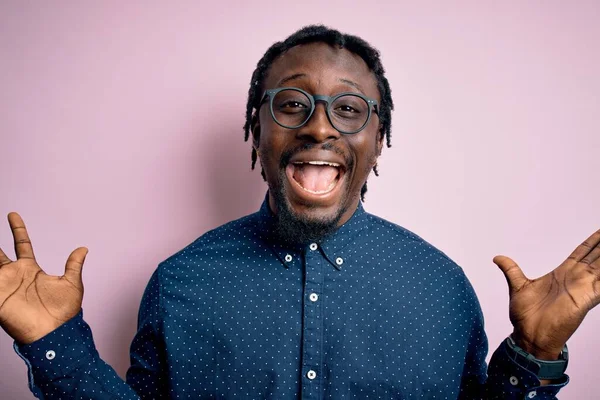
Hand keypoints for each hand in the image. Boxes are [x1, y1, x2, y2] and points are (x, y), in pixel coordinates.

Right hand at [0, 212, 87, 343]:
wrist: (54, 333)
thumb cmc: (64, 312)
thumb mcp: (72, 284)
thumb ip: (73, 265)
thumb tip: (83, 248)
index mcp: (31, 270)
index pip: (22, 244)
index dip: (17, 229)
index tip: (13, 214)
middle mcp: (15, 275)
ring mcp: (3, 286)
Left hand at [494, 229, 599, 359]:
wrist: (529, 336)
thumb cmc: (526, 316)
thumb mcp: (517, 286)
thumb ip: (511, 270)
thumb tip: (498, 258)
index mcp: (563, 274)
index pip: (582, 253)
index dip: (592, 242)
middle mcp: (576, 279)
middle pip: (596, 256)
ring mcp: (583, 288)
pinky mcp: (587, 299)